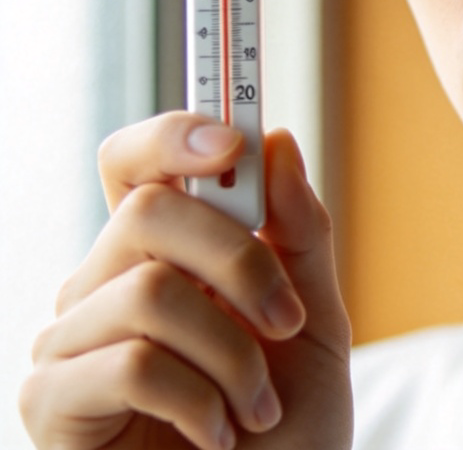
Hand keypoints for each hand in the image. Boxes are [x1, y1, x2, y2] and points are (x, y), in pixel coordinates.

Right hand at [20, 114, 352, 449]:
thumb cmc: (285, 420)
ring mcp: (74, 340)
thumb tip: (276, 141)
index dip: (172, 135)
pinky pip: (131, 362)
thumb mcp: (314, 317)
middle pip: (145, 210)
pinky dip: (199, 398)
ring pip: (150, 290)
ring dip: (232, 353)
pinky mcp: (55, 403)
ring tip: (257, 405)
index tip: (233, 143)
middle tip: (284, 322)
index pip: (136, 162)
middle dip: (239, 263)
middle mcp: (106, 282)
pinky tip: (216, 433)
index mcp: (166, 250)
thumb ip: (300, 232)